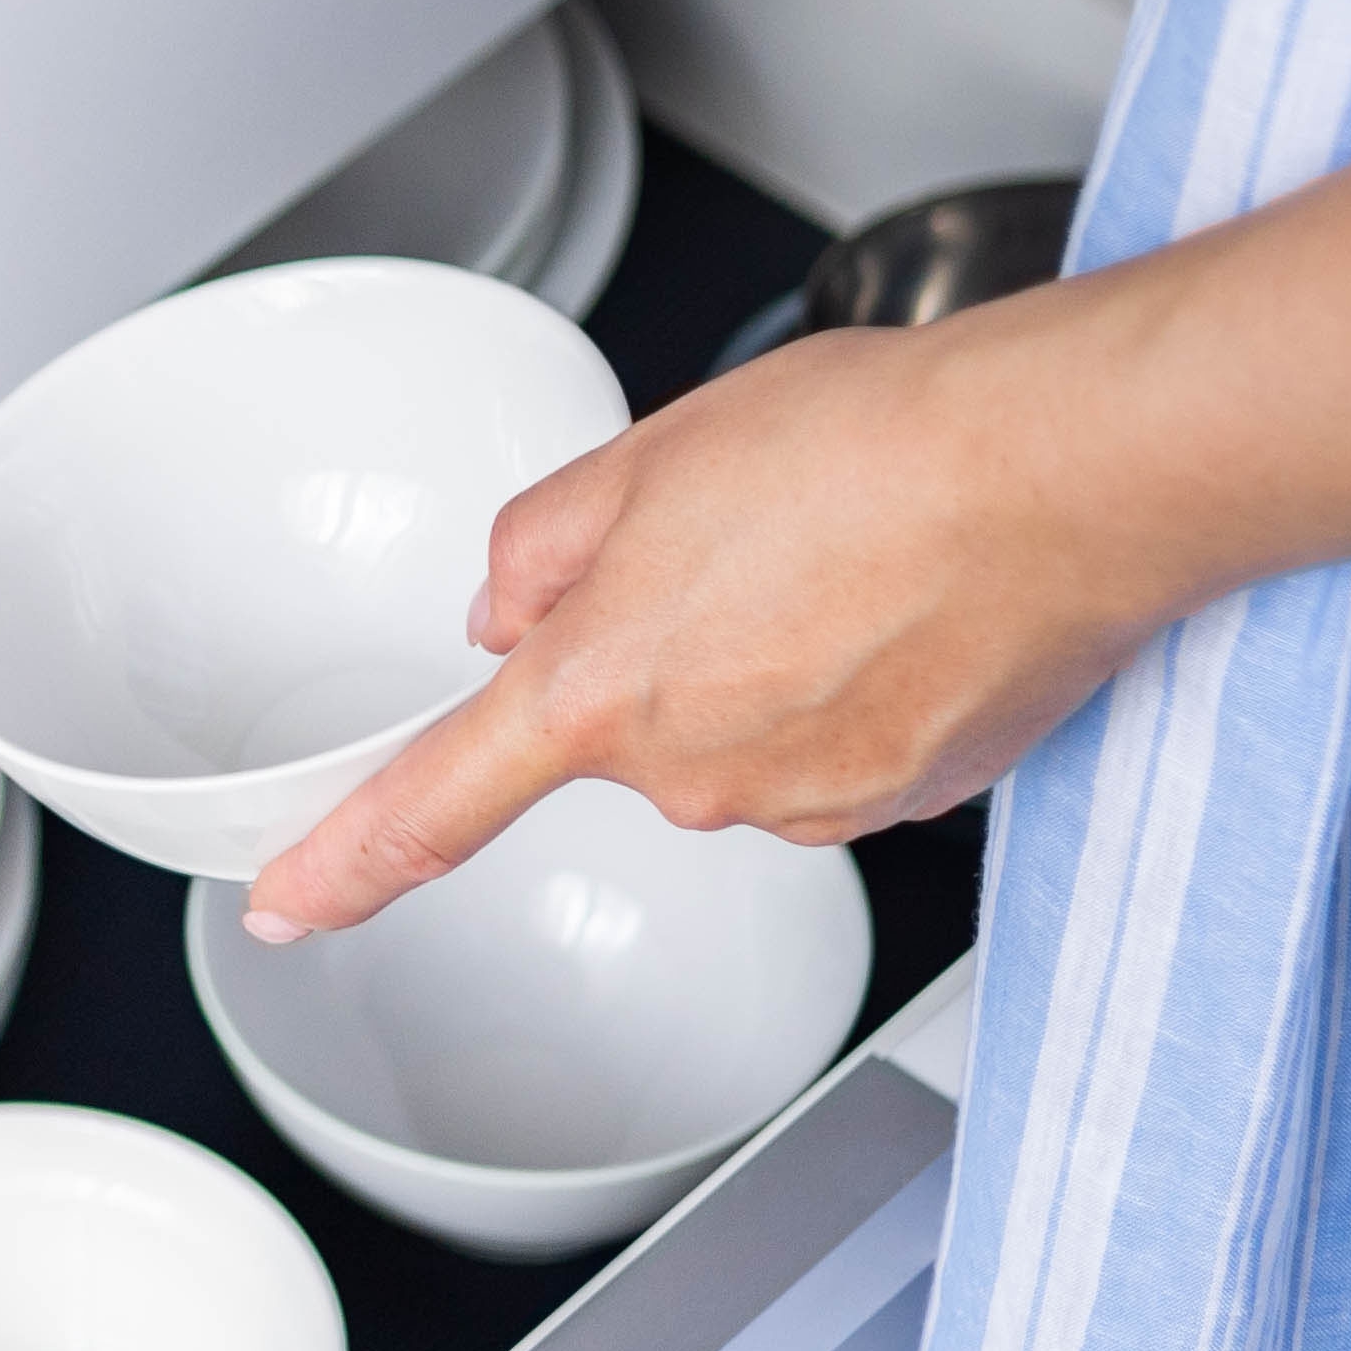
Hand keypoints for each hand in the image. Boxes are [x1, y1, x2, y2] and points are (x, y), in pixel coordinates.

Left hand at [240, 312, 1185, 938]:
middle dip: (668, 649)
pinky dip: (862, 688)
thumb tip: (505, 613)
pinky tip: (910, 608)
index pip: (435, 807)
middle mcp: (692, 776)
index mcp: (595, 691)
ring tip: (851, 562)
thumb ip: (540, 551)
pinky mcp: (904, 805)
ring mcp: (803, 803)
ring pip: (742, 738)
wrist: (1061, 474)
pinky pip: (840, 751)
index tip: (289, 903)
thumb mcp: (642, 459)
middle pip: (631, 731)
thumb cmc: (868, 448)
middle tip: (757, 545)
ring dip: (773, 664)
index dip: (348, 864)